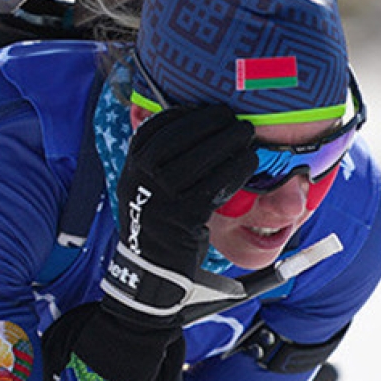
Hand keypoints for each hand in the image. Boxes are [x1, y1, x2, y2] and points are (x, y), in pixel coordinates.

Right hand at [101, 104, 255, 326]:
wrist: (151, 270)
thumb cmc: (159, 222)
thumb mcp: (149, 187)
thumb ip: (165, 160)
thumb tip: (200, 125)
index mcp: (131, 167)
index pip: (156, 128)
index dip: (185, 114)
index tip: (207, 111)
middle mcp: (139, 179)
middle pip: (178, 139)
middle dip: (210, 124)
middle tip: (235, 119)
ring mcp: (158, 199)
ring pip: (197, 160)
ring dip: (227, 143)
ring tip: (246, 136)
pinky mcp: (181, 218)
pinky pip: (213, 186)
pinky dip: (234, 170)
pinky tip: (249, 162)